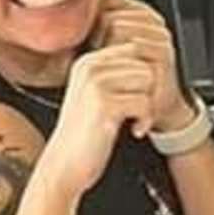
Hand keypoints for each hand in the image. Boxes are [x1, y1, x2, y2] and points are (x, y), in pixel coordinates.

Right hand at [45, 5, 173, 185]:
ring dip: (148, 104)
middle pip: (144, 64)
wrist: (64, 165)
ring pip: (147, 80)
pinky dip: (145, 120)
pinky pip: (144, 103)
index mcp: (87, 62)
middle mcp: (89, 68)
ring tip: (135, 120)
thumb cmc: (83, 134)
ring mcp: (95, 85)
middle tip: (139, 112)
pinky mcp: (104, 106)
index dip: (143, 76)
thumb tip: (148, 61)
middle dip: (148, 90)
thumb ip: (115, 74)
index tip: (136, 98)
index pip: (133, 49)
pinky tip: (133, 131)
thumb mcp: (94, 95)